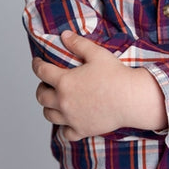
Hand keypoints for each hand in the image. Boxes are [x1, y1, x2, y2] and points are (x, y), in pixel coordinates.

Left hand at [33, 31, 166, 140]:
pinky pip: (65, 133)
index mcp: (65, 81)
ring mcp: (71, 118)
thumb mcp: (97, 53)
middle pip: (41, 96)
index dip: (36, 65)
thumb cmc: (116, 75)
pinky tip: (68, 121)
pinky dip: (64, 128)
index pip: (41, 72)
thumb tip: (64, 35)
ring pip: (49, 115)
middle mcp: (63, 101)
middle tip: (47, 84)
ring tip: (55, 101)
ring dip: (49, 107)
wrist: (131, 98)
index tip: (37, 62)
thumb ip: (78, 44)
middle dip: (41, 88)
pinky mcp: (81, 130)